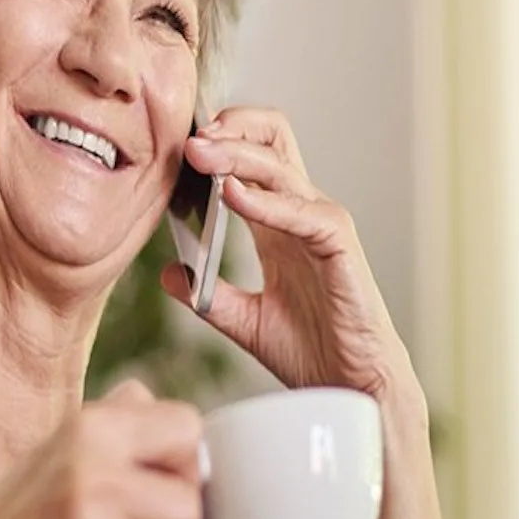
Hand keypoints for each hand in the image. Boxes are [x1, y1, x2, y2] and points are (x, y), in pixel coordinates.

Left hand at [161, 107, 419, 406]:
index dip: (220, 139)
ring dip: (237, 156)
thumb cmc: (312, 352)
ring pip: (282, 168)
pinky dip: (267, 201)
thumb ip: (209, 295)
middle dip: (231, 127)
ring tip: (199, 153)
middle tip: (189, 136)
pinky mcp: (340, 248)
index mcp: (277, 225)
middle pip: (273, 141)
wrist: (350, 391)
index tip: (179, 141)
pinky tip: (232, 194)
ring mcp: (322, 227)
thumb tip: (168, 273)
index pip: (253, 156)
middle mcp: (301, 215)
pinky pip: (304, 213)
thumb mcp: (245, 321)